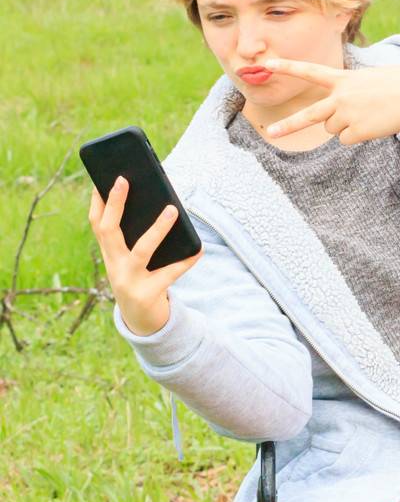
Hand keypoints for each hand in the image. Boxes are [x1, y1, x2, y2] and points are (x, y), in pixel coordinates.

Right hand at [89, 177, 201, 336]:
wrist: (142, 321)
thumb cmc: (141, 280)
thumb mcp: (133, 261)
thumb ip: (138, 240)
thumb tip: (163, 207)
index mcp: (109, 254)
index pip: (97, 225)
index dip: (98, 203)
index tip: (101, 180)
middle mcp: (114, 266)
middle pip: (109, 231)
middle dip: (115, 205)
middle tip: (123, 180)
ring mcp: (129, 281)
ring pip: (142, 250)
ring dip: (157, 229)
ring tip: (173, 210)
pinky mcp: (148, 294)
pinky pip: (170, 273)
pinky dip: (186, 261)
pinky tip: (199, 250)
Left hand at [262, 60, 399, 143]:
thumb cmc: (397, 85)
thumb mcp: (367, 80)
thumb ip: (346, 93)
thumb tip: (335, 123)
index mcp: (342, 78)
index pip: (310, 71)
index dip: (288, 67)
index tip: (267, 64)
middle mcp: (340, 97)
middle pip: (309, 115)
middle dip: (288, 125)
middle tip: (270, 132)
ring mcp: (348, 115)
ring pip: (333, 129)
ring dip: (347, 125)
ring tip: (368, 114)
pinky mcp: (357, 131)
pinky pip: (347, 139)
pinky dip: (359, 135)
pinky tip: (374, 124)